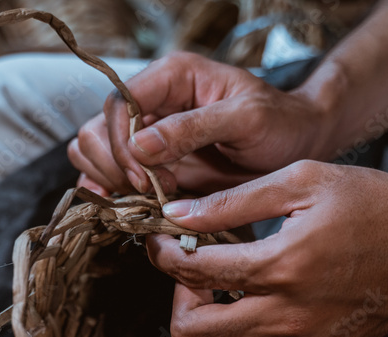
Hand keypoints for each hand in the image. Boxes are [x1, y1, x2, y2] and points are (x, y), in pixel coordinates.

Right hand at [67, 52, 333, 196]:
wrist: (296, 144)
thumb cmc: (279, 123)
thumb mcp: (246, 119)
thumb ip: (193, 128)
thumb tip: (140, 145)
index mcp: (170, 78)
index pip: (117, 106)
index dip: (123, 146)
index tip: (148, 180)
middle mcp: (149, 102)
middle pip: (95, 133)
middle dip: (116, 169)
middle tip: (155, 191)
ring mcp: (144, 134)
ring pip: (91, 155)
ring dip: (113, 184)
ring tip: (154, 197)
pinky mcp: (146, 164)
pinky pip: (107, 177)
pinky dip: (113, 196)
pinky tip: (139, 208)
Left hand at [146, 160, 387, 336]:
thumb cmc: (377, 207)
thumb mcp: (305, 181)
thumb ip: (235, 200)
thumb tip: (177, 214)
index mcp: (282, 264)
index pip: (193, 270)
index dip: (163, 252)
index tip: (162, 240)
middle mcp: (287, 317)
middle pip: (192, 333)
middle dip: (177, 300)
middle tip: (191, 278)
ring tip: (212, 315)